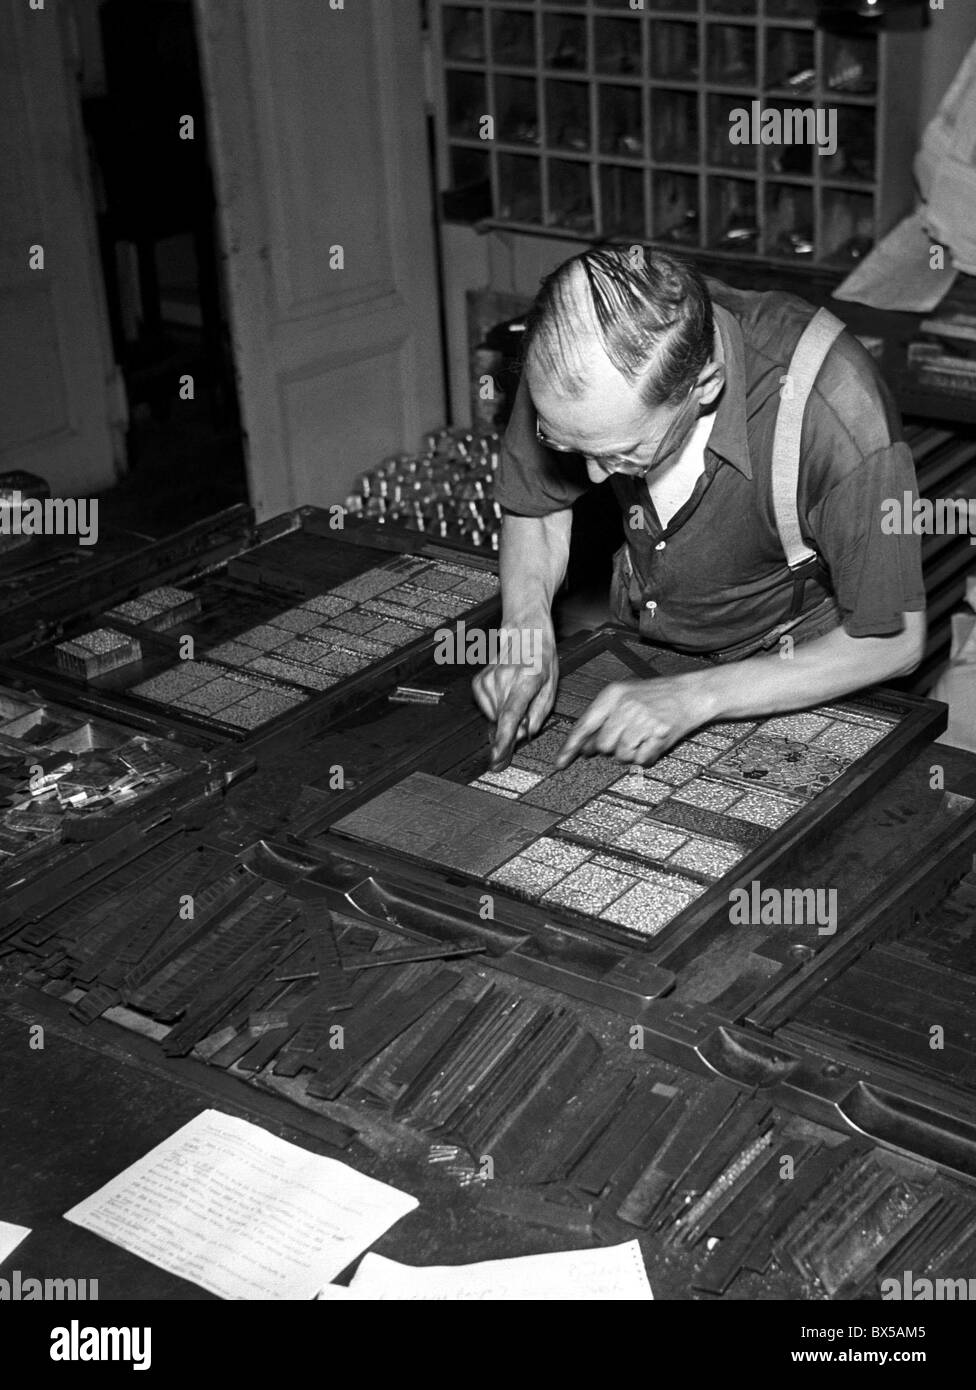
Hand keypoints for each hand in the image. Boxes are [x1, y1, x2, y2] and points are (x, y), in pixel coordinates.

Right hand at [472, 623, 557, 769]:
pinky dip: (496, 708)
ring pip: (494, 716)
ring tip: (518, 697)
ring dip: (505, 716)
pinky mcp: (479, 681)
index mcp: (527, 678)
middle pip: (502, 720)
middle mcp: (504, 678)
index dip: (503, 740)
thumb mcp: (551, 685)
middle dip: (513, 729)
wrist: (524, 630)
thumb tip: (525, 734)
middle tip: (526, 717)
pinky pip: (486, 708)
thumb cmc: (541, 655)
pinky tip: (506, 695)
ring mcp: (488, 678)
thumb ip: (539, 713)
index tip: (497, 757)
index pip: (510, 715)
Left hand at [555, 674, 714, 768]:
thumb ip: (603, 719)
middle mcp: (625, 705)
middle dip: (612, 748)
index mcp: (613, 694)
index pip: (585, 724)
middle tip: (627, 737)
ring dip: (630, 753)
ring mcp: (643, 719)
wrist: (690, 693)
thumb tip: (585, 748)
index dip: (571, 746)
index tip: (560, 762)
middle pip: (603, 746)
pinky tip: (653, 742)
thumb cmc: (655, 696)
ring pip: (622, 755)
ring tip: (642, 738)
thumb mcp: (625, 697)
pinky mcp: (659, 734)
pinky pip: (641, 760)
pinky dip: (646, 756)